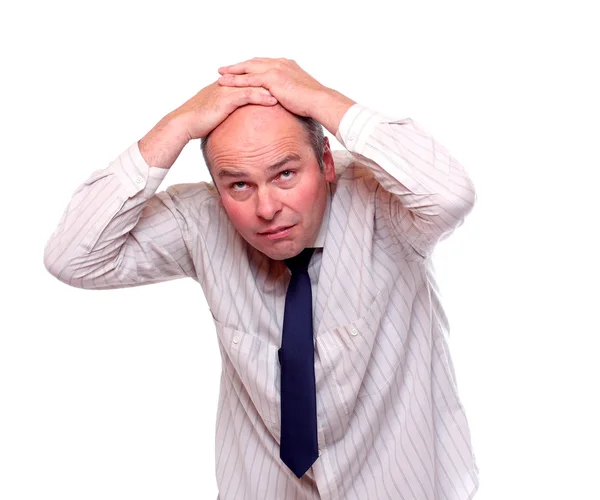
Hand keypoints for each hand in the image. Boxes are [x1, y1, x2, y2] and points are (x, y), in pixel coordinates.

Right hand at [168, 81, 277, 140]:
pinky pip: (246, 95)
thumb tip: (238, 116)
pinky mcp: (225, 100)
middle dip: (273, 79)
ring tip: (287, 91)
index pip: (250, 77)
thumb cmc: (198, 120)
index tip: (282, 82)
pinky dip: (260, 96)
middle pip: (255, 76)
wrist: (184, 123)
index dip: (266, 79)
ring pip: (253, 84)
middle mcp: (228, 84)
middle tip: (291, 83)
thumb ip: (228, 109)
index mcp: (227, 85)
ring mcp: (227, 90)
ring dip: (271, 86)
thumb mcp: (216, 111)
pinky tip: (272, 100)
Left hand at [217, 58, 354, 135]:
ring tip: (220, 75)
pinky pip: (249, 79)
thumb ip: (290, 92)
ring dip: (233, 71)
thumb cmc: (313, 102)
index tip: (241, 69)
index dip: (251, 66)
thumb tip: (288, 101)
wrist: (319, 101)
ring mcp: (275, 69)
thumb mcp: (300, 93)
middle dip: (238, 66)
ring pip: (248, 69)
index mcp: (286, 65)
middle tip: (224, 69)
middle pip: (253, 62)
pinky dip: (236, 80)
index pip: (264, 64)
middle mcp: (279, 63)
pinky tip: (226, 84)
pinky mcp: (272, 79)